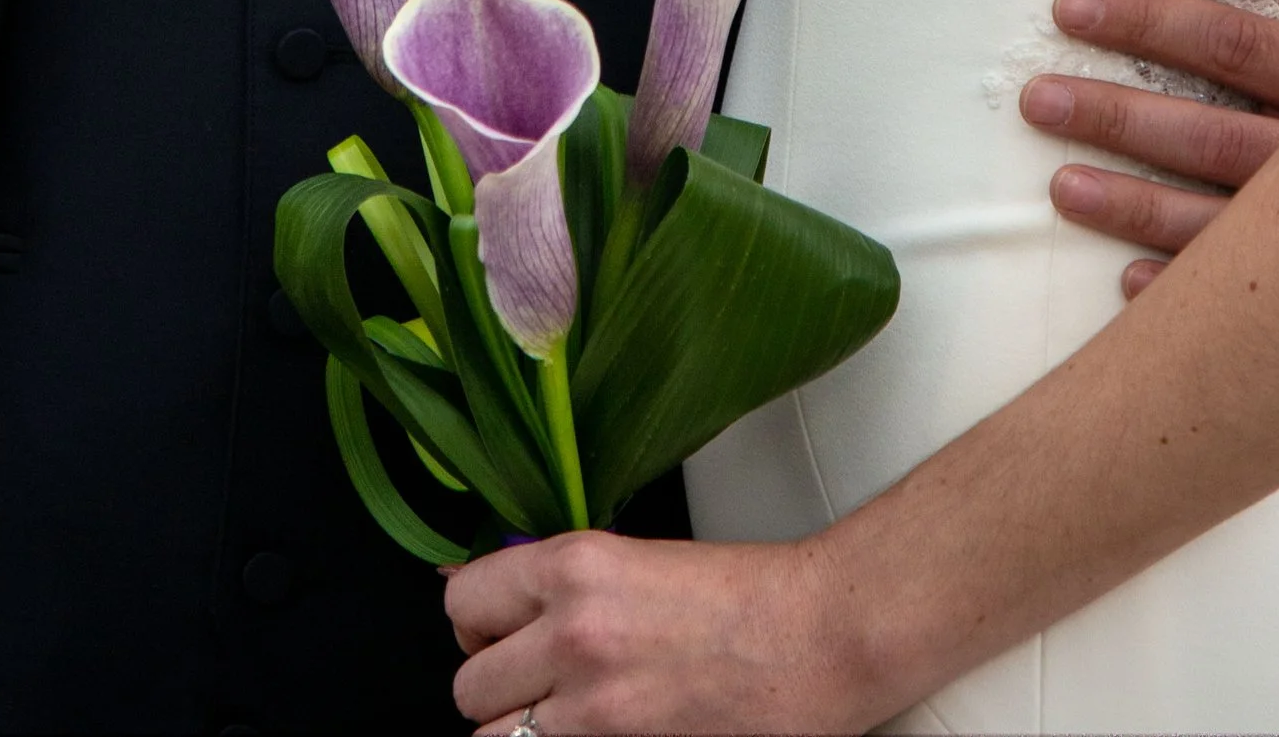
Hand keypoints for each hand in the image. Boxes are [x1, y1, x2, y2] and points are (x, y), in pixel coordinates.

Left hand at [445, 527, 880, 734]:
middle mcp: (573, 635)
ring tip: (565, 718)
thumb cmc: (740, 596)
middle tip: (536, 684)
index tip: (499, 633)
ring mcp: (596, 709)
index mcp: (574, 568)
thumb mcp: (631, 560)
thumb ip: (557, 583)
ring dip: (521, 731)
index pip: (461, 603)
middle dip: (496, 688)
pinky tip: (597, 735)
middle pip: (468, 686)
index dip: (477, 624)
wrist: (817, 637)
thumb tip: (477, 591)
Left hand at [1020, 0, 1278, 296]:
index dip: (1145, 23)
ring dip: (1133, 205)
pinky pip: (1247, 300)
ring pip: (1215, 220)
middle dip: (1116, 116)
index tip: (1067, 8)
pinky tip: (1129, 282)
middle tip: (1036, 101)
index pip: (1228, 42)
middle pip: (1207, 133)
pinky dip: (1186, 288)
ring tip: (1062, 187)